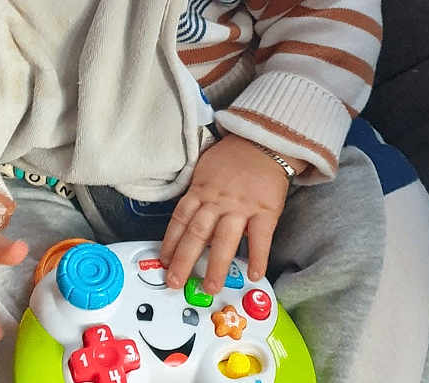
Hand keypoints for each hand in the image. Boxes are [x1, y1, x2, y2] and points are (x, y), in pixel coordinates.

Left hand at [160, 135, 297, 292]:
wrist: (262, 142)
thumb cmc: (231, 158)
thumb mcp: (205, 170)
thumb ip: (197, 195)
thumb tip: (188, 222)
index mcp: (200, 190)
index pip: (180, 219)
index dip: (170, 241)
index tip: (163, 261)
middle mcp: (217, 200)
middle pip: (197, 233)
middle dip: (184, 260)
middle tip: (175, 281)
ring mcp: (241, 206)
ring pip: (224, 239)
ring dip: (217, 266)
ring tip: (211, 287)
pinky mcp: (265, 210)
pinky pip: (260, 238)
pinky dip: (257, 257)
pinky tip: (252, 274)